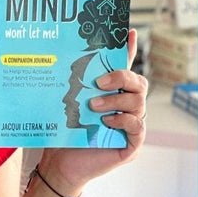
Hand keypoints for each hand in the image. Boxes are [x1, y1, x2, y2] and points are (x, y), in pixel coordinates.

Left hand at [38, 29, 146, 196]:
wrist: (59, 164)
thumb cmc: (64, 134)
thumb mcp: (67, 105)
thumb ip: (73, 86)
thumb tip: (59, 57)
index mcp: (113, 95)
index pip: (125, 69)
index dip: (129, 50)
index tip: (127, 32)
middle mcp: (126, 107)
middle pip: (138, 83)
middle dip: (121, 78)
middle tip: (98, 82)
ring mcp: (131, 125)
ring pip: (138, 103)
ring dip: (115, 101)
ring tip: (93, 106)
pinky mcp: (132, 144)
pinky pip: (138, 126)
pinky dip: (123, 120)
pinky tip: (106, 121)